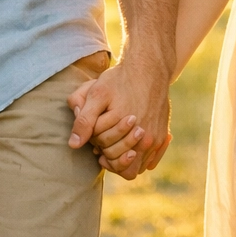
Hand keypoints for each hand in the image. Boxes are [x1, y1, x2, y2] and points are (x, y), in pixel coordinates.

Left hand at [66, 57, 170, 178]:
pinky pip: (149, 161)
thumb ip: (84, 120)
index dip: (95, 143)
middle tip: (103, 138)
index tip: (95, 132)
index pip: (104, 150)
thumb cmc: (119, 80)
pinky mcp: (162, 137)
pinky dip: (138, 158)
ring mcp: (155, 138)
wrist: (148, 69)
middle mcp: (144, 136)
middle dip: (108, 152)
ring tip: (114, 145)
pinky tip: (129, 147)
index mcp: (126, 127)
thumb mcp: (96, 94)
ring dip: (123, 160)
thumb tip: (73, 144)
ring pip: (135, 168)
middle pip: (120, 162)